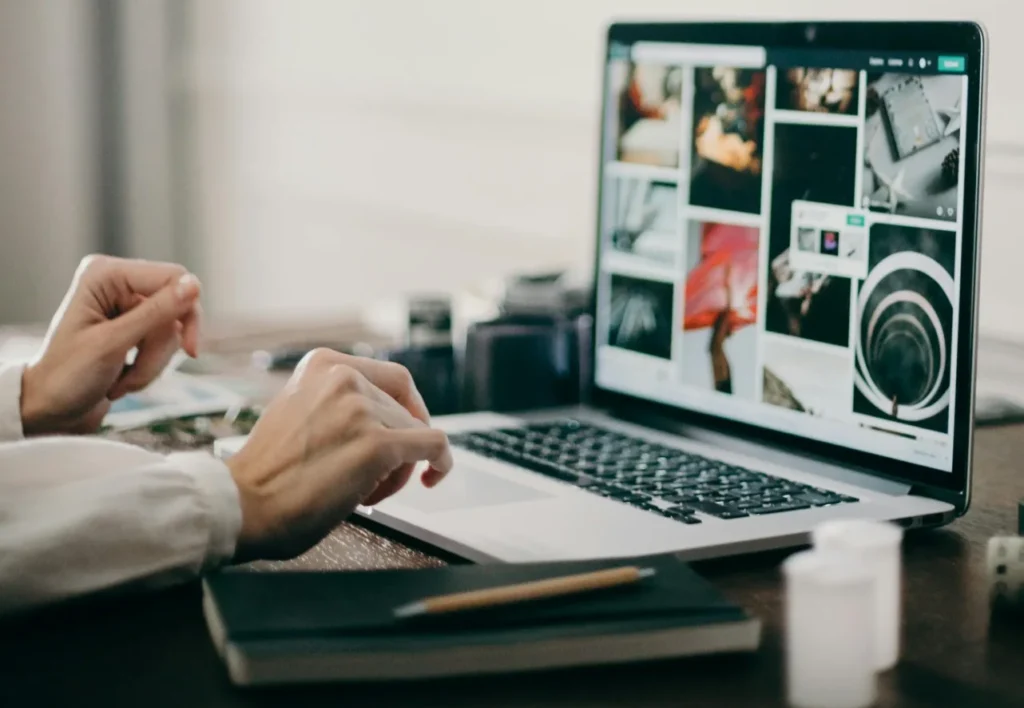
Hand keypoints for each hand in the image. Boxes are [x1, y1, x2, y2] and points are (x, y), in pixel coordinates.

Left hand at [20, 255, 202, 435]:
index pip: (173, 278)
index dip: (187, 312)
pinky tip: (123, 380)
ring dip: (152, 364)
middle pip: (176, 308)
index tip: (191, 350)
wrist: (49, 411)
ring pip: (172, 331)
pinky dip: (149, 368)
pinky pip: (164, 345)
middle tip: (136, 373)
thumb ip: (155, 312)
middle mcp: (117, 285)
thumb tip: (194, 285)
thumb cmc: (66, 377)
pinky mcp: (133, 330)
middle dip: (159, 349)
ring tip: (122, 382)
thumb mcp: (112, 343)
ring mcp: (126, 308)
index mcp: (106, 274)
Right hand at [226, 349, 452, 560]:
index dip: (407, 408)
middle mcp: (344, 377)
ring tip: (364, 492)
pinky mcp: (378, 444)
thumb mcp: (299, 411)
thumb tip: (385, 417)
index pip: (392, 378)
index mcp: (323, 364)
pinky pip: (434, 447)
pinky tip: (433, 477)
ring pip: (417, 433)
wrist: (240, 504)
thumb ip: (337, 404)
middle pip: (405, 409)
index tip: (406, 429)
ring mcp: (362, 409)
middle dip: (398, 445)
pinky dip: (440, 463)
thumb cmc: (266, 473)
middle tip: (377, 476)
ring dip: (400, 467)